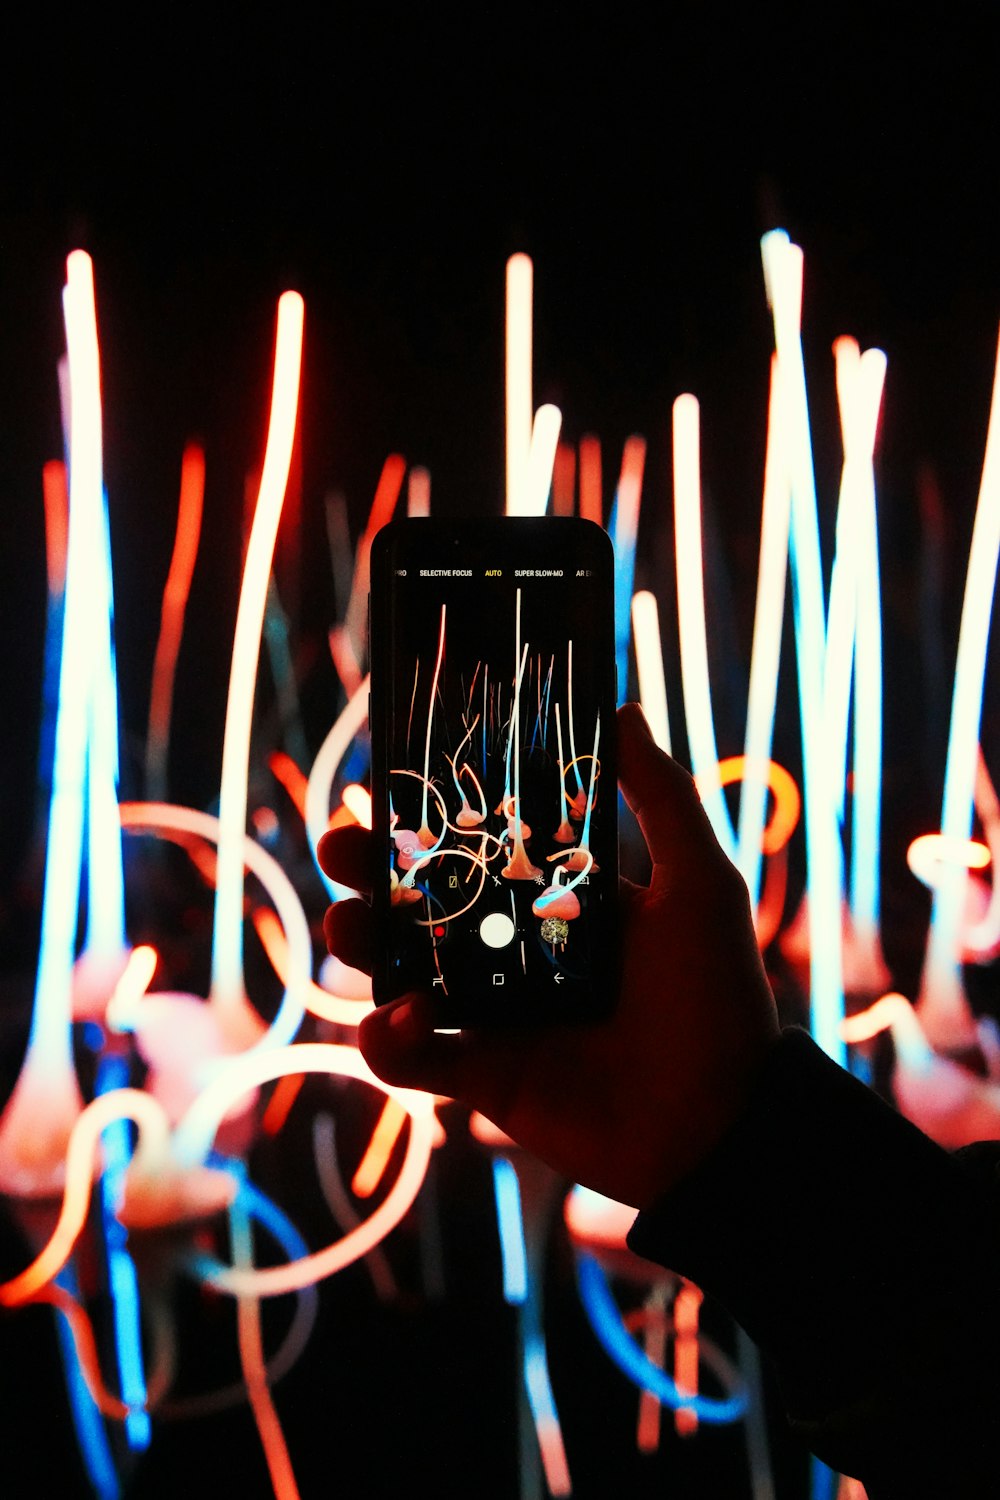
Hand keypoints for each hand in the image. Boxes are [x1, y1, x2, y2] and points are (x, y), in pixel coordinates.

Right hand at [319, 702, 779, 1209]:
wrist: (722, 1125)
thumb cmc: (718, 996)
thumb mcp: (699, 883)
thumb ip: (661, 797)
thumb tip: (621, 709)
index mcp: (559, 896)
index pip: (479, 842)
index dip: (431, 816)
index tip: (391, 782)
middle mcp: (517, 947)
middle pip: (421, 899)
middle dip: (372, 871)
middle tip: (342, 847)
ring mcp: (494, 1012)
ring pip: (398, 969)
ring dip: (360, 944)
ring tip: (348, 928)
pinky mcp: (480, 1076)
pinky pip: (408, 1056)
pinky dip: (386, 1038)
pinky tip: (403, 1017)